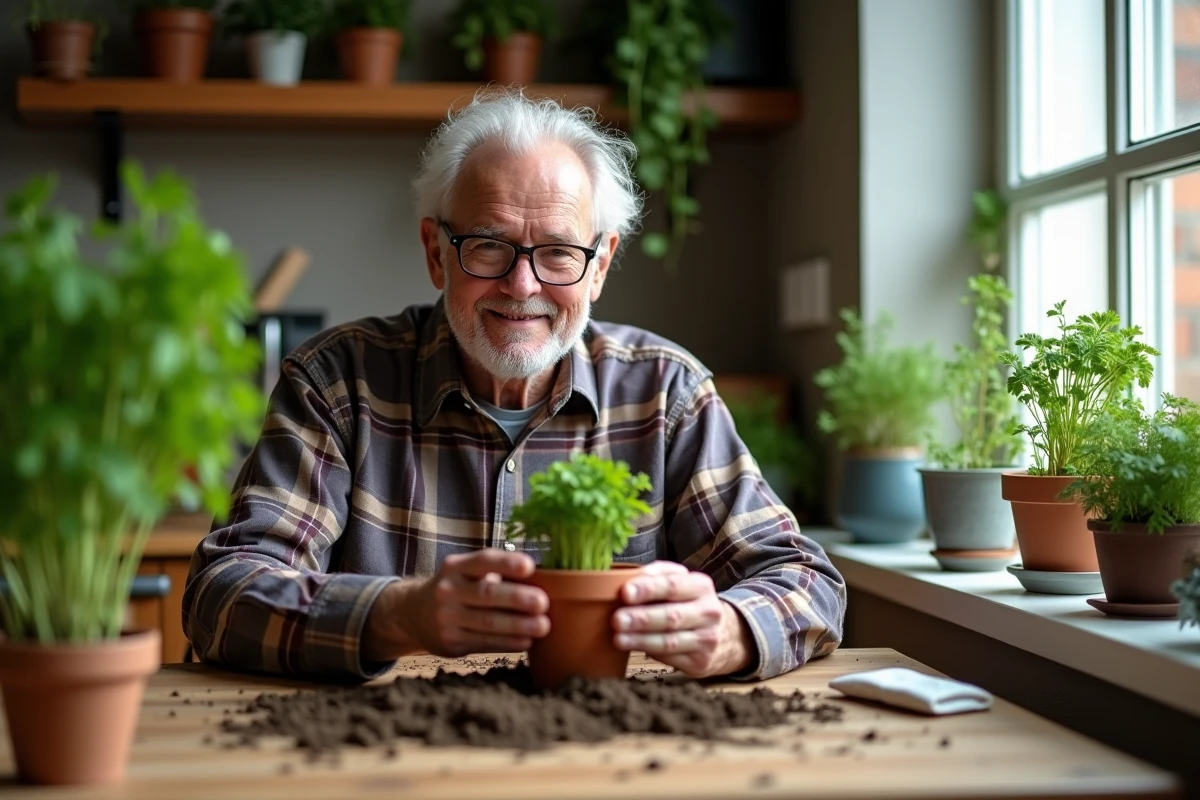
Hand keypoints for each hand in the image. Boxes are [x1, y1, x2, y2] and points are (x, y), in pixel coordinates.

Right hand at [363, 550, 549, 660]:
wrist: (413, 613)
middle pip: (486, 594)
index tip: (530, 567)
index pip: (483, 561)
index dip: (506, 563)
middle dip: (517, 599)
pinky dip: (508, 642)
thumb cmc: (458, 588)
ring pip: (487, 622)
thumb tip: (544, 579)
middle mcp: (448, 590)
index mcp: (457, 567)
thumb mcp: (466, 572)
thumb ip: (495, 573)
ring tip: (543, 626)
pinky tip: (526, 642)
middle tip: (543, 603)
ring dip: (518, 625)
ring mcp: (447, 618)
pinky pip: (484, 642)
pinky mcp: (450, 642)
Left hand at [612, 561, 755, 677]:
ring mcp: (707, 639)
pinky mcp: (700, 662)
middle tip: (616, 619)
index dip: (648, 589)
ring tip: (618, 638)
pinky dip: (648, 652)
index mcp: (701, 586)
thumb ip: (657, 575)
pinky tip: (632, 648)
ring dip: (640, 639)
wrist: (725, 635)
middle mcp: (708, 612)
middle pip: (671, 616)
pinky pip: (670, 658)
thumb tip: (626, 577)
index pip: (673, 586)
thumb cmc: (690, 603)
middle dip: (641, 618)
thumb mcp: (681, 582)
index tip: (625, 592)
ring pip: (669, 641)